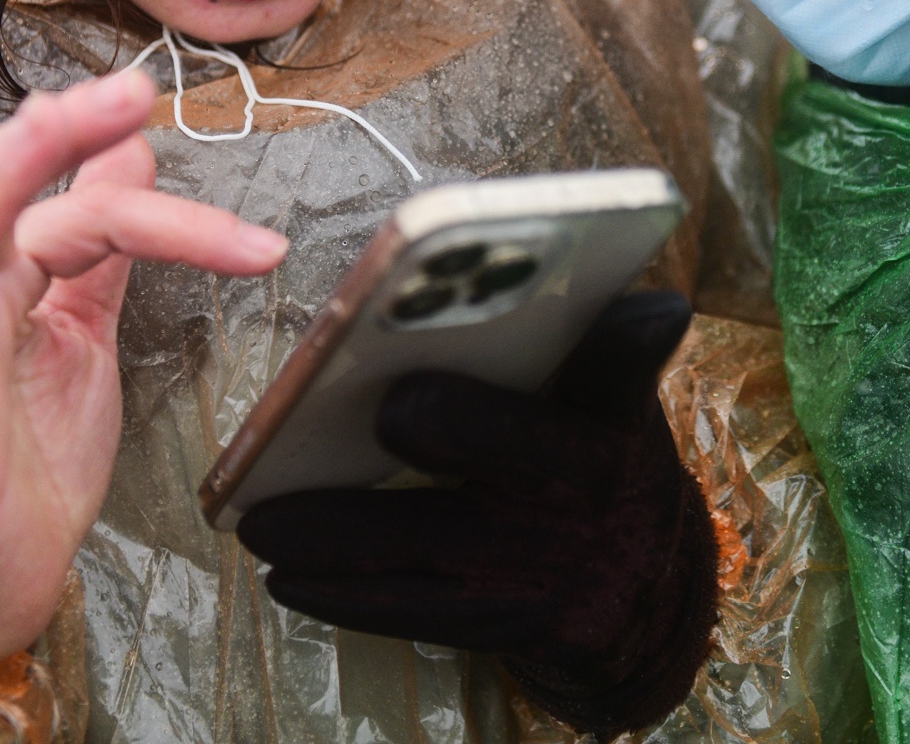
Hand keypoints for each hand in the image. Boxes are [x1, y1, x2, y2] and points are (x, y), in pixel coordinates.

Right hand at [0, 69, 287, 672]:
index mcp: (1, 275)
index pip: (51, 190)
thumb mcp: (85, 327)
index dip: (97, 139)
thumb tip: (130, 146)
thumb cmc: (31, 449)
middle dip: (47, 134)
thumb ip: (103, 244)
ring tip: (42, 133)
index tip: (149, 95)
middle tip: (122, 92)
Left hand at [238, 292, 719, 738]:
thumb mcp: (596, 399)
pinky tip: (287, 576)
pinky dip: (350, 595)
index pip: (623, 355)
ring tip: (263, 521)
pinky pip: (425, 613)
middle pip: (525, 442)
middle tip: (395, 407)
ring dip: (347, 532)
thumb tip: (487, 281)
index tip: (645, 308)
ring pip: (443, 542)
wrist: (640, 592)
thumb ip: (556, 344)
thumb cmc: (587, 461)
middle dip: (463, 424)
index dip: (632, 335)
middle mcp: (601, 482)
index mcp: (615, 404)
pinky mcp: (529, 628)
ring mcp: (566, 564)